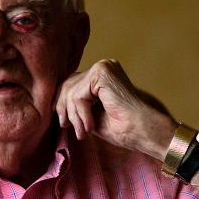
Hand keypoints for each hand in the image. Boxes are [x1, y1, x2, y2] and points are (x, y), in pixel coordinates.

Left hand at [55, 59, 176, 159]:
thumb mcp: (92, 114)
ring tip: (83, 132)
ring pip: (71, 91)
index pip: (73, 83)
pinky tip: (90, 127)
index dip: (63, 103)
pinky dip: (80, 114)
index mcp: (104, 74)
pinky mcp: (102, 73)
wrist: (142, 131)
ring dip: (74, 116)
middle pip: (69, 84)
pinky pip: (78, 95)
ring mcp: (104, 67)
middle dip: (64, 108)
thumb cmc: (123, 128)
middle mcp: (104, 66)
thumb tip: (56, 104)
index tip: (63, 122)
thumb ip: (78, 105)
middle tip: (66, 127)